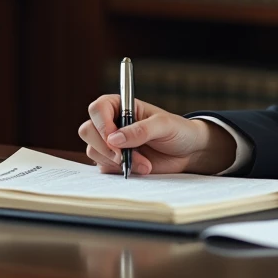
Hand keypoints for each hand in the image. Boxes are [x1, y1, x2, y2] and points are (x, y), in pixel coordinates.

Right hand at [78, 95, 236, 175]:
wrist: (189, 153)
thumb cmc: (179, 131)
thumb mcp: (164, 125)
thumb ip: (140, 130)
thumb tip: (114, 139)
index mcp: (122, 106)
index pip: (98, 108)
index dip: (101, 123)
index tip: (114, 139)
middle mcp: (113, 123)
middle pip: (88, 130)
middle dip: (105, 147)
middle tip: (124, 156)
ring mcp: (111, 144)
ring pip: (94, 151)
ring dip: (116, 161)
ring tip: (144, 164)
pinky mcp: (114, 162)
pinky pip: (103, 167)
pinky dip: (119, 171)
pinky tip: (140, 169)